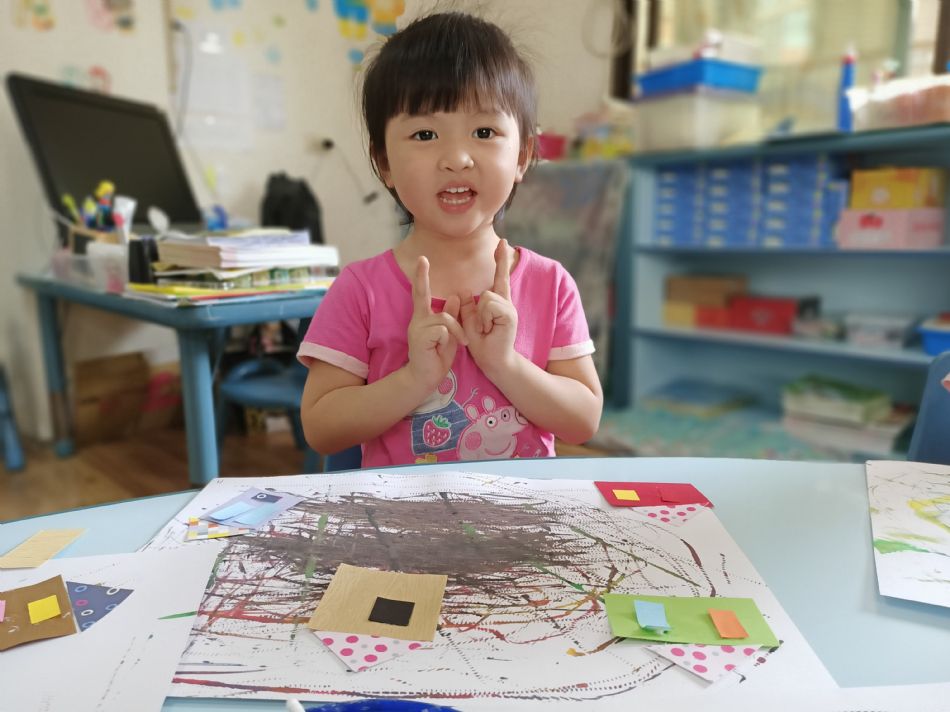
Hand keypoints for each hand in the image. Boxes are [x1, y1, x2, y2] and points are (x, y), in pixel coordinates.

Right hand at [406, 256, 466, 391]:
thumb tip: (456, 297)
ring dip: (456, 330)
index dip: (421, 277)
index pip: (422, 293)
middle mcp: (417, 320)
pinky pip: (442, 330)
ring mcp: (417, 328)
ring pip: (444, 318)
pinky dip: (450, 338)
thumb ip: (451, 316)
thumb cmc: (437, 356)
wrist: (425, 378)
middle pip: (427, 297)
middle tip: (422, 259)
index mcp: (423, 317)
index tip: (422, 259)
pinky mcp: (420, 338)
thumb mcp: (449, 334)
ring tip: (460, 342)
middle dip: (421, 277)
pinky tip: (446, 348)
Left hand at [460, 239, 517, 377]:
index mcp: (497, 303)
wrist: (493, 361)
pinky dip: (484, 319)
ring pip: (487, 297)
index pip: (499, 277)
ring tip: (485, 330)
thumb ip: (468, 305)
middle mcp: (506, 303)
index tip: (503, 243)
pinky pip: (489, 305)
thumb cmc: (482, 344)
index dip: (501, 260)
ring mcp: (510, 309)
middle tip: (485, 329)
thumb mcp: (469, 321)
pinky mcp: (510, 315)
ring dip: (480, 316)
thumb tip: (464, 290)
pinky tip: (488, 330)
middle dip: (482, 310)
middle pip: (492, 288)